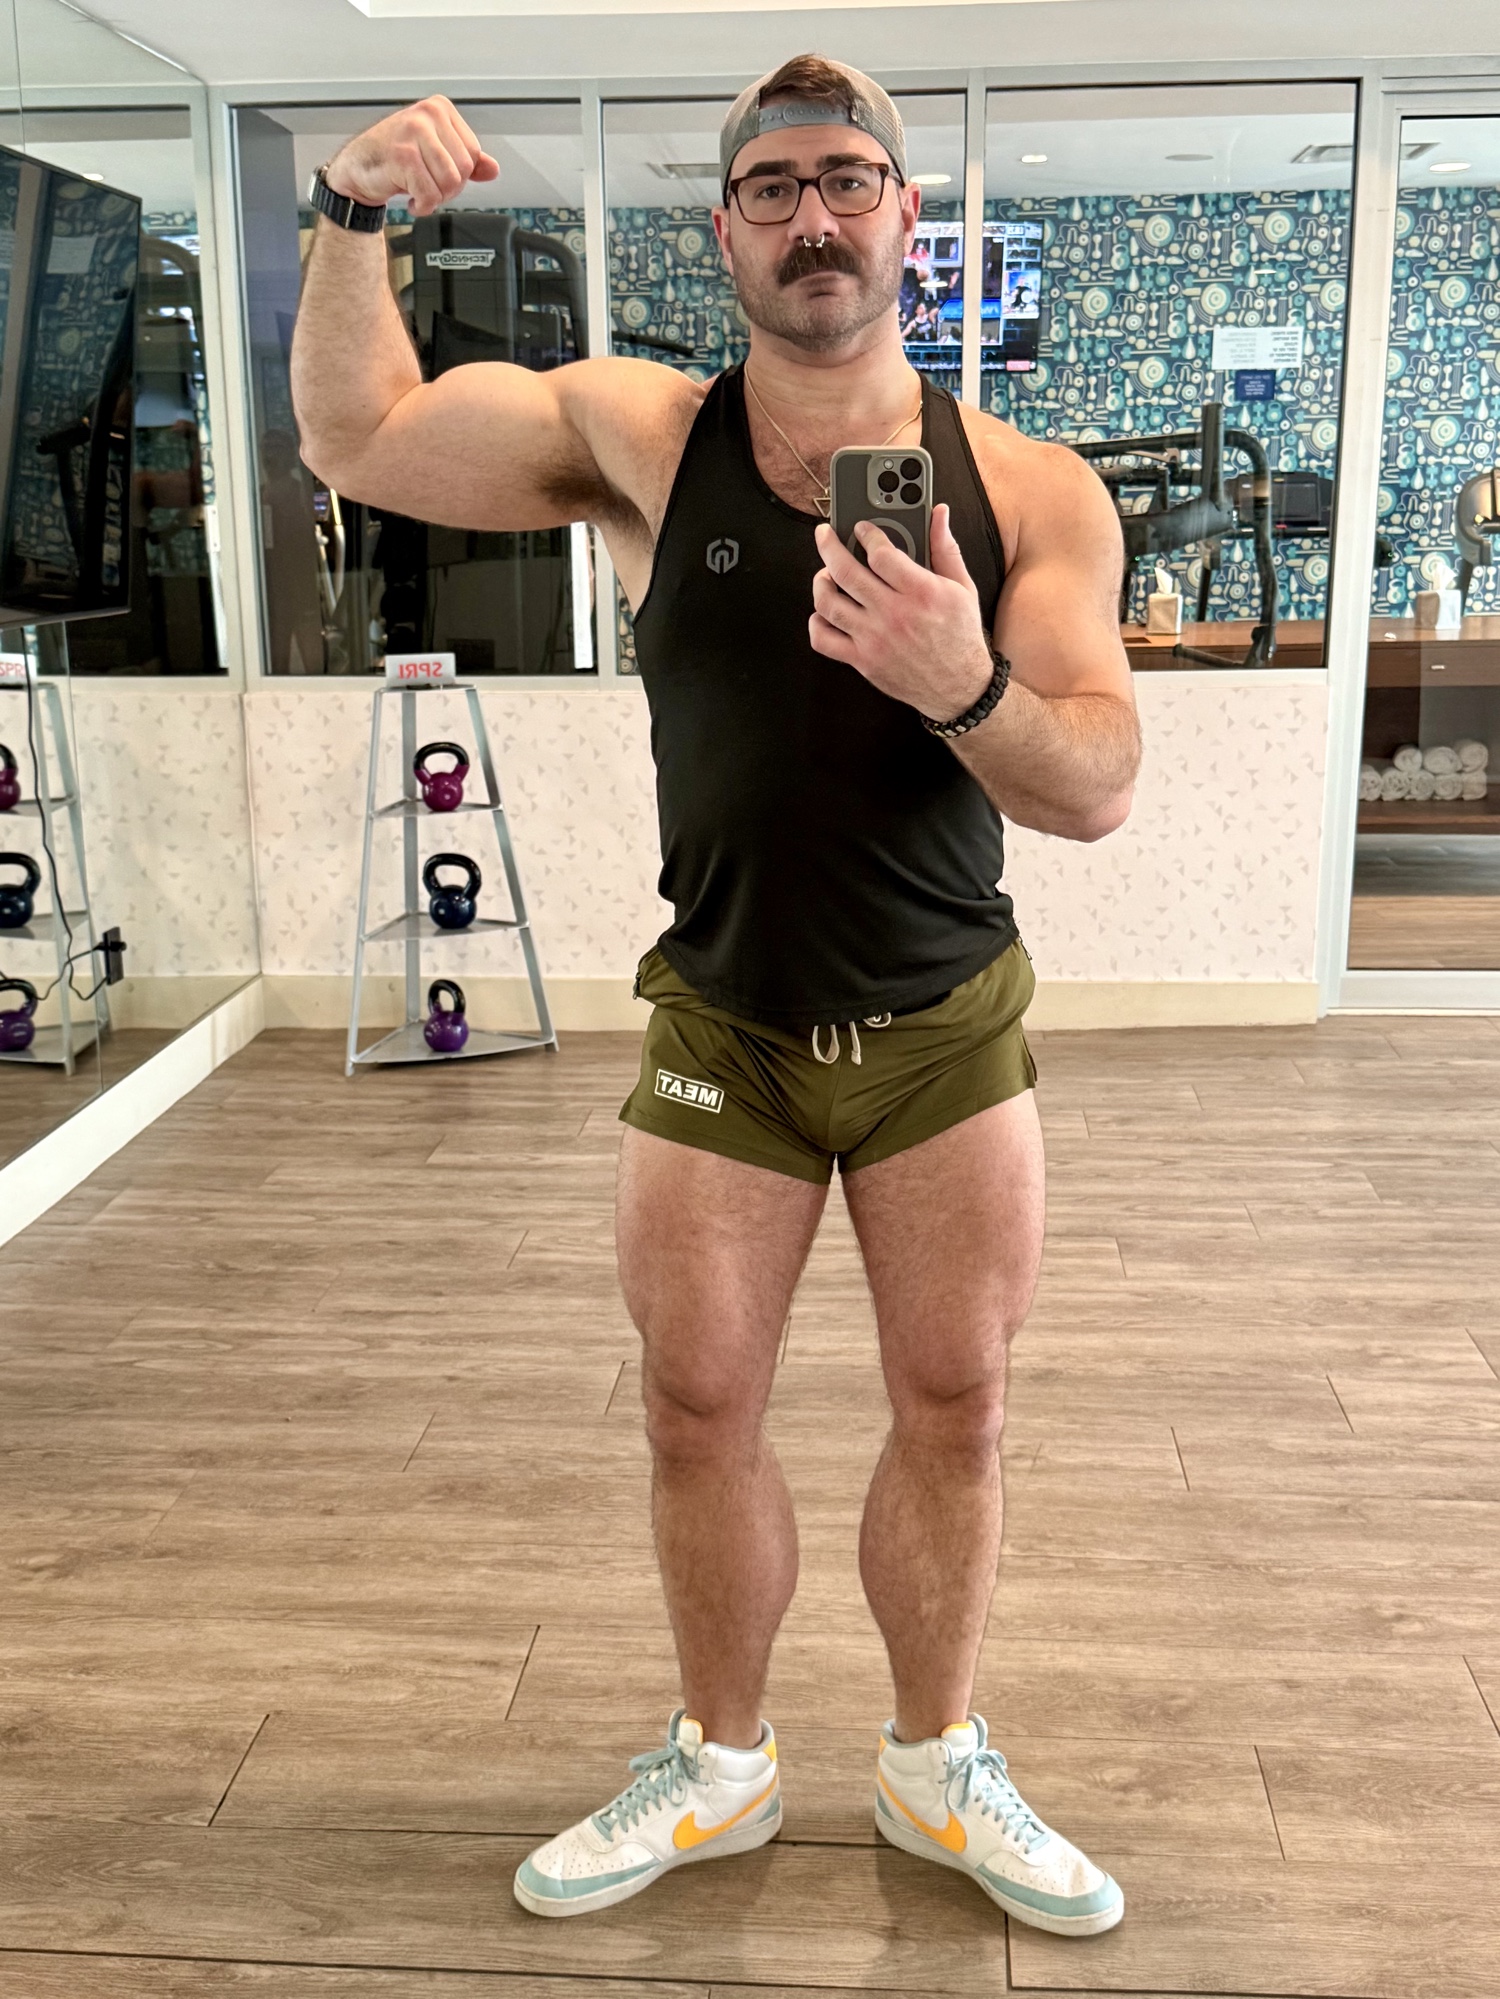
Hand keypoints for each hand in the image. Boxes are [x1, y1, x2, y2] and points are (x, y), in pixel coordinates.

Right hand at [325, 97, 499, 217]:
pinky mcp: (402, 155)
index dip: (461, 175)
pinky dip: (423, 207)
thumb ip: (466, 159)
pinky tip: (411, 201)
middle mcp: (427, 115)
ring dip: (436, 199)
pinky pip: (430, 195)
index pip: (474, 153)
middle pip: (464, 170)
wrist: (357, 168)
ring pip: (450, 183)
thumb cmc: (394, 157)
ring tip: (420, 193)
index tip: (439, 176)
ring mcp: (414, 132)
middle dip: (448, 189)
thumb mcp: (435, 152)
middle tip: (427, 187)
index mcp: (440, 108)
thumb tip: (493, 169)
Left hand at [810, 504, 993, 723]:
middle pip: (847, 572)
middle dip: (829, 546)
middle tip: (824, 535)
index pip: (881, 554)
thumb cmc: (960, 636)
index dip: (867, 534)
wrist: (959, 688)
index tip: (861, 528)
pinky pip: (824, 640)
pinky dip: (816, 623)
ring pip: (829, 603)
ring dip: (820, 582)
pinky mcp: (863, 661)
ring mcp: (875, 639)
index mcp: (921, 592)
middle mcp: (894, 614)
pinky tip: (823, 612)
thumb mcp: (962, 587)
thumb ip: (945, 548)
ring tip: (825, 573)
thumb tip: (939, 513)